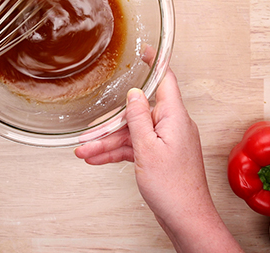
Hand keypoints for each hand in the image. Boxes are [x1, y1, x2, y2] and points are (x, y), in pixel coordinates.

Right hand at [75, 48, 242, 251]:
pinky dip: (117, 153)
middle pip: (138, 113)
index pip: (165, 79)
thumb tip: (134, 95)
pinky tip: (97, 159)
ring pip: (133, 133)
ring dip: (108, 142)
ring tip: (84, 152)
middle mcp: (173, 126)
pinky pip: (136, 147)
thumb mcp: (146, 149)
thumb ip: (138, 119)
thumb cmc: (173, 188)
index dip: (154, 62)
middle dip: (111, 124)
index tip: (143, 49)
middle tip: (88, 131)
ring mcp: (167, 142)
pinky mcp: (162, 156)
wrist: (185, 219)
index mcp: (175, 117)